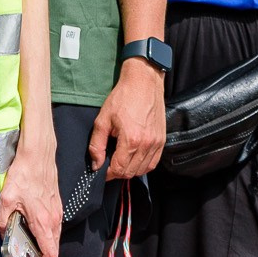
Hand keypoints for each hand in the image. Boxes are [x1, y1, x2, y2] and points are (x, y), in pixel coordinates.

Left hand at [0, 131, 63, 256]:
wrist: (37, 155)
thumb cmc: (24, 175)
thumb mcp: (6, 199)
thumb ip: (3, 220)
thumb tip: (3, 233)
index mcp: (42, 221)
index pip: (51, 253)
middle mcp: (54, 219)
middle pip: (53, 247)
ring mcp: (57, 211)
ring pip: (55, 237)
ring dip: (45, 244)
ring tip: (29, 243)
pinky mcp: (57, 205)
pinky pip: (55, 226)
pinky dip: (47, 232)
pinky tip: (33, 227)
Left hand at [92, 57, 165, 177]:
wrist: (144, 82)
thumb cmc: (123, 97)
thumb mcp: (103, 119)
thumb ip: (97, 145)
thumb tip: (96, 164)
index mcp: (131, 140)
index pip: (119, 169)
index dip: (107, 174)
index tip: (101, 170)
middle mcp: (146, 144)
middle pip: (130, 172)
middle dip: (117, 172)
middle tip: (108, 165)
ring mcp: (156, 143)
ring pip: (142, 170)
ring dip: (130, 170)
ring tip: (121, 161)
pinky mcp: (162, 140)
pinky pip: (153, 163)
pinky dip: (142, 166)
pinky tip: (134, 159)